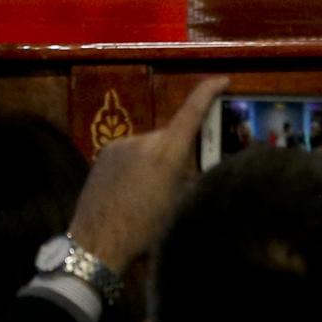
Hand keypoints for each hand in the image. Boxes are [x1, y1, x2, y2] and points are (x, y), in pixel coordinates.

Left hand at [66, 76, 227, 272]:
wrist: (98, 241)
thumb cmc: (146, 229)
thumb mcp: (180, 204)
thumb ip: (190, 175)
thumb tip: (196, 161)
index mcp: (168, 151)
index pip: (193, 110)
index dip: (209, 91)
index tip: (223, 80)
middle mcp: (145, 139)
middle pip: (170, 136)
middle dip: (177, 152)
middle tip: (176, 181)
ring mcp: (122, 143)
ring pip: (149, 146)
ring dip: (153, 161)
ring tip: (146, 193)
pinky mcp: (105, 152)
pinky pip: (130, 153)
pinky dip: (135, 165)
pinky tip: (127, 191)